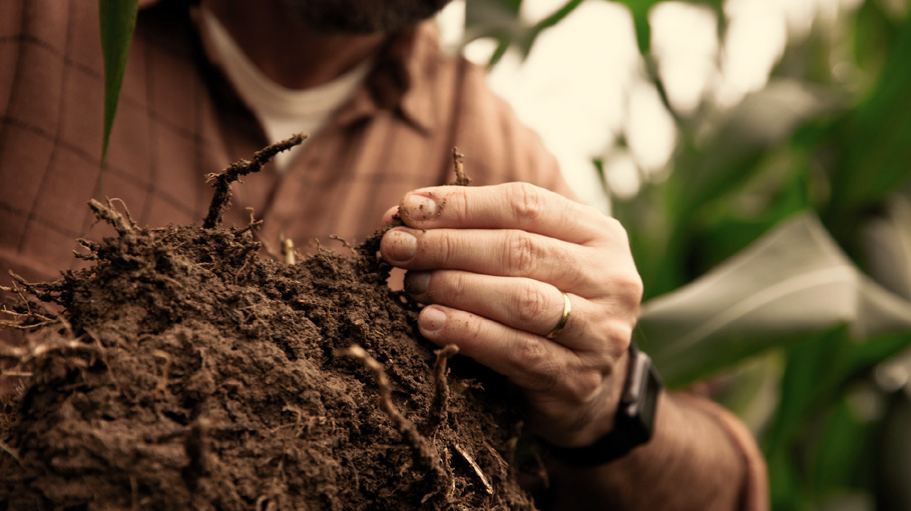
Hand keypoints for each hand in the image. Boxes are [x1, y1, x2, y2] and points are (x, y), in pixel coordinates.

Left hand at [380, 183, 642, 446]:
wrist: (587, 387)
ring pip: (521, 300)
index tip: (409, 208)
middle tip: (398, 247)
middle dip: (448, 245)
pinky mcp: (578, 378)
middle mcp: (611, 279)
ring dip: (455, 288)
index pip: (525, 204)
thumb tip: (406, 213)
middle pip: (520, 250)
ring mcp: (600, 332)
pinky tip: (430, 323)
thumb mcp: (531, 261)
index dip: (462, 204)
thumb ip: (481, 232)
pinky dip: (468, 333)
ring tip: (412, 284)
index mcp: (599, 235)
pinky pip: (517, 351)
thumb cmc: (545, 303)